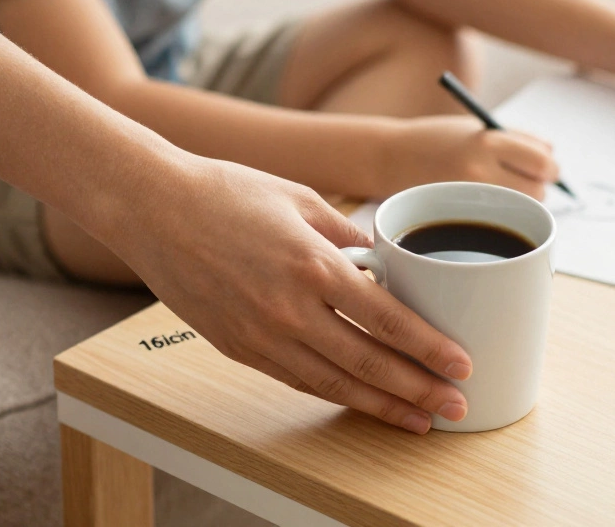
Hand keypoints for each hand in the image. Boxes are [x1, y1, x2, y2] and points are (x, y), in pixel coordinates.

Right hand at [105, 155, 473, 433]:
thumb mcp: (300, 198)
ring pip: (333, 383)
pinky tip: (358, 400)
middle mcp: (289, 308)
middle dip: (419, 390)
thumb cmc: (225, 192)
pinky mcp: (236, 347)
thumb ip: (346, 235)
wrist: (153, 209)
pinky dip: (332, 394)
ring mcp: (259, 334)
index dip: (429, 348)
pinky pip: (293, 379)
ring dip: (382, 406)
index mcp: (312, 264)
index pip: (387, 319)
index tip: (462, 364)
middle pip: (369, 363)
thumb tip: (383, 263)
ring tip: (418, 421)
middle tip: (456, 407)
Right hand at [379, 115, 558, 200]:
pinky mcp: (458, 217)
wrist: (390, 157)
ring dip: (522, 200)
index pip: (543, 161)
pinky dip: (503, 212)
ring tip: (499, 188)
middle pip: (539, 190)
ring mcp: (469, 198)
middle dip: (538, 185)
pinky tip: (487, 202)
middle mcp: (480, 172)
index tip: (546, 166)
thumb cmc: (437, 140)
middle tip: (525, 179)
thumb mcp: (477, 128)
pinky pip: (500, 220)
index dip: (550, 166)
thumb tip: (553, 156)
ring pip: (522, 208)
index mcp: (487, 142)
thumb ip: (517, 139)